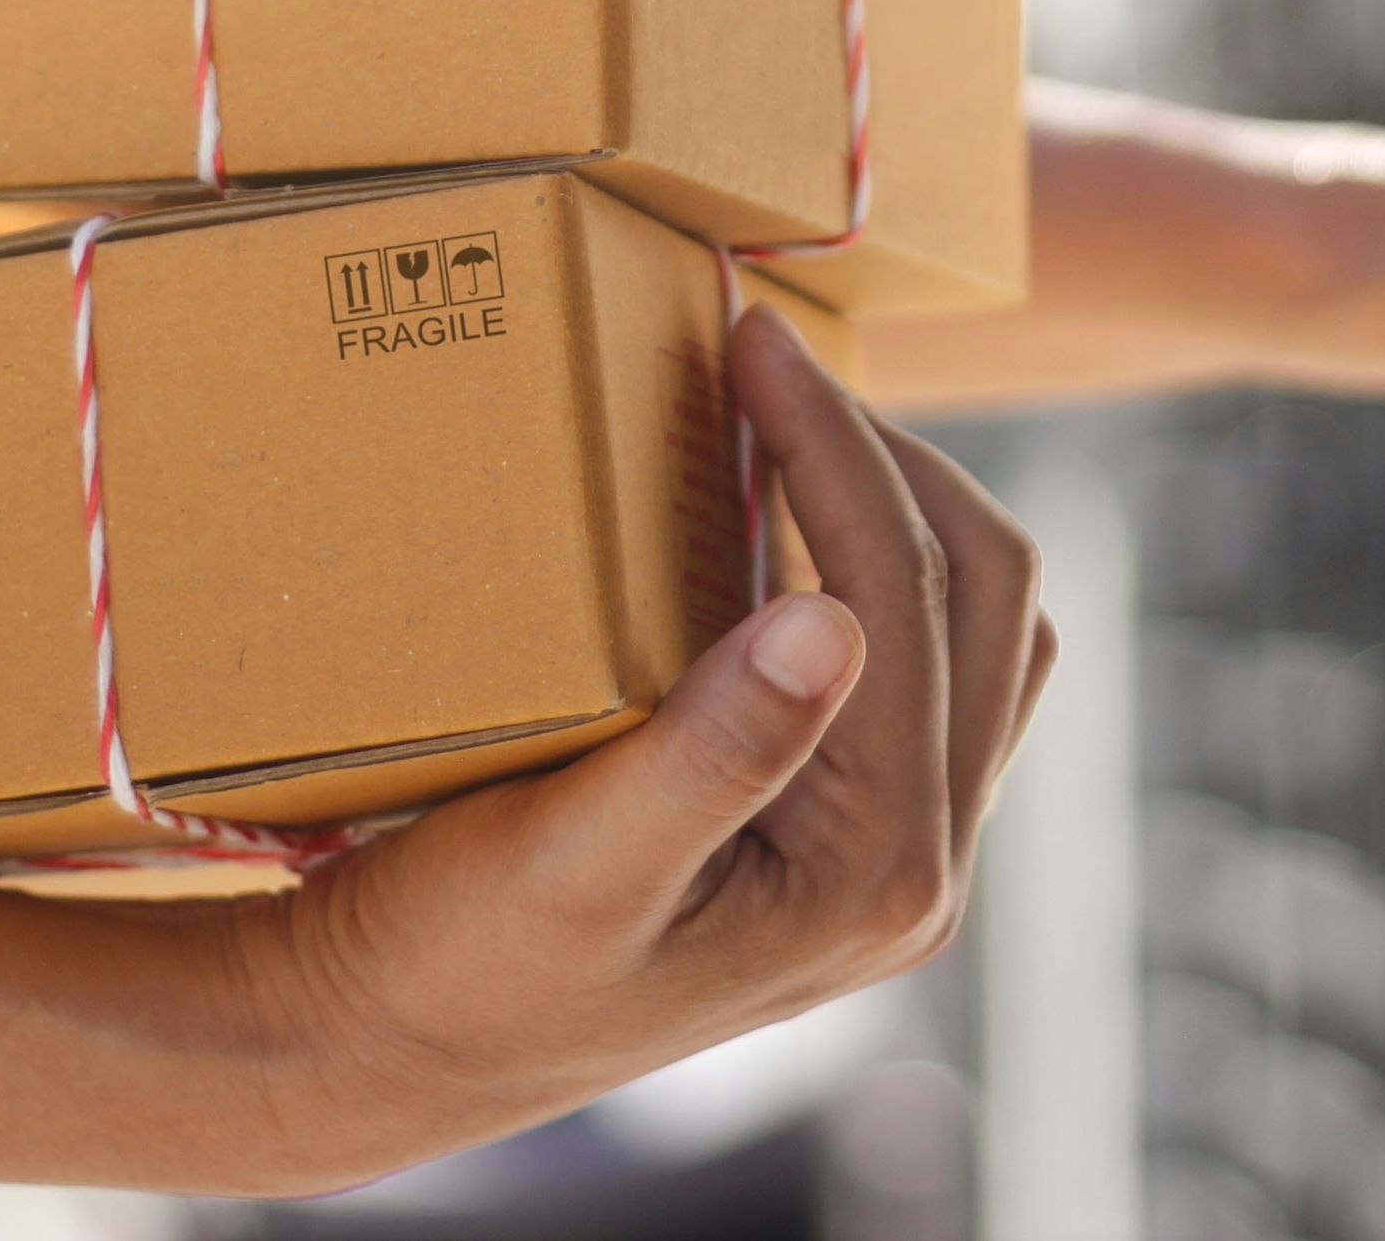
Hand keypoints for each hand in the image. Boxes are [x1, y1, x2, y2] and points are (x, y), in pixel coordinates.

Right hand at [231, 307, 1054, 1185]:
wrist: (397, 1048)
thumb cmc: (459, 962)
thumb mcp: (566, 864)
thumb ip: (708, 752)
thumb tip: (832, 620)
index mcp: (873, 873)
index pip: (904, 598)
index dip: (835, 444)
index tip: (751, 336)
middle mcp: (920, 873)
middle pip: (988, 594)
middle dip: (888, 452)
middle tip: (768, 358)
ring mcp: (901, 858)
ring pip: (984, 627)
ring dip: (905, 505)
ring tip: (788, 419)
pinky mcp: (858, 839)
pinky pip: (931, 668)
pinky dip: (881, 568)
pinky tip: (777, 522)